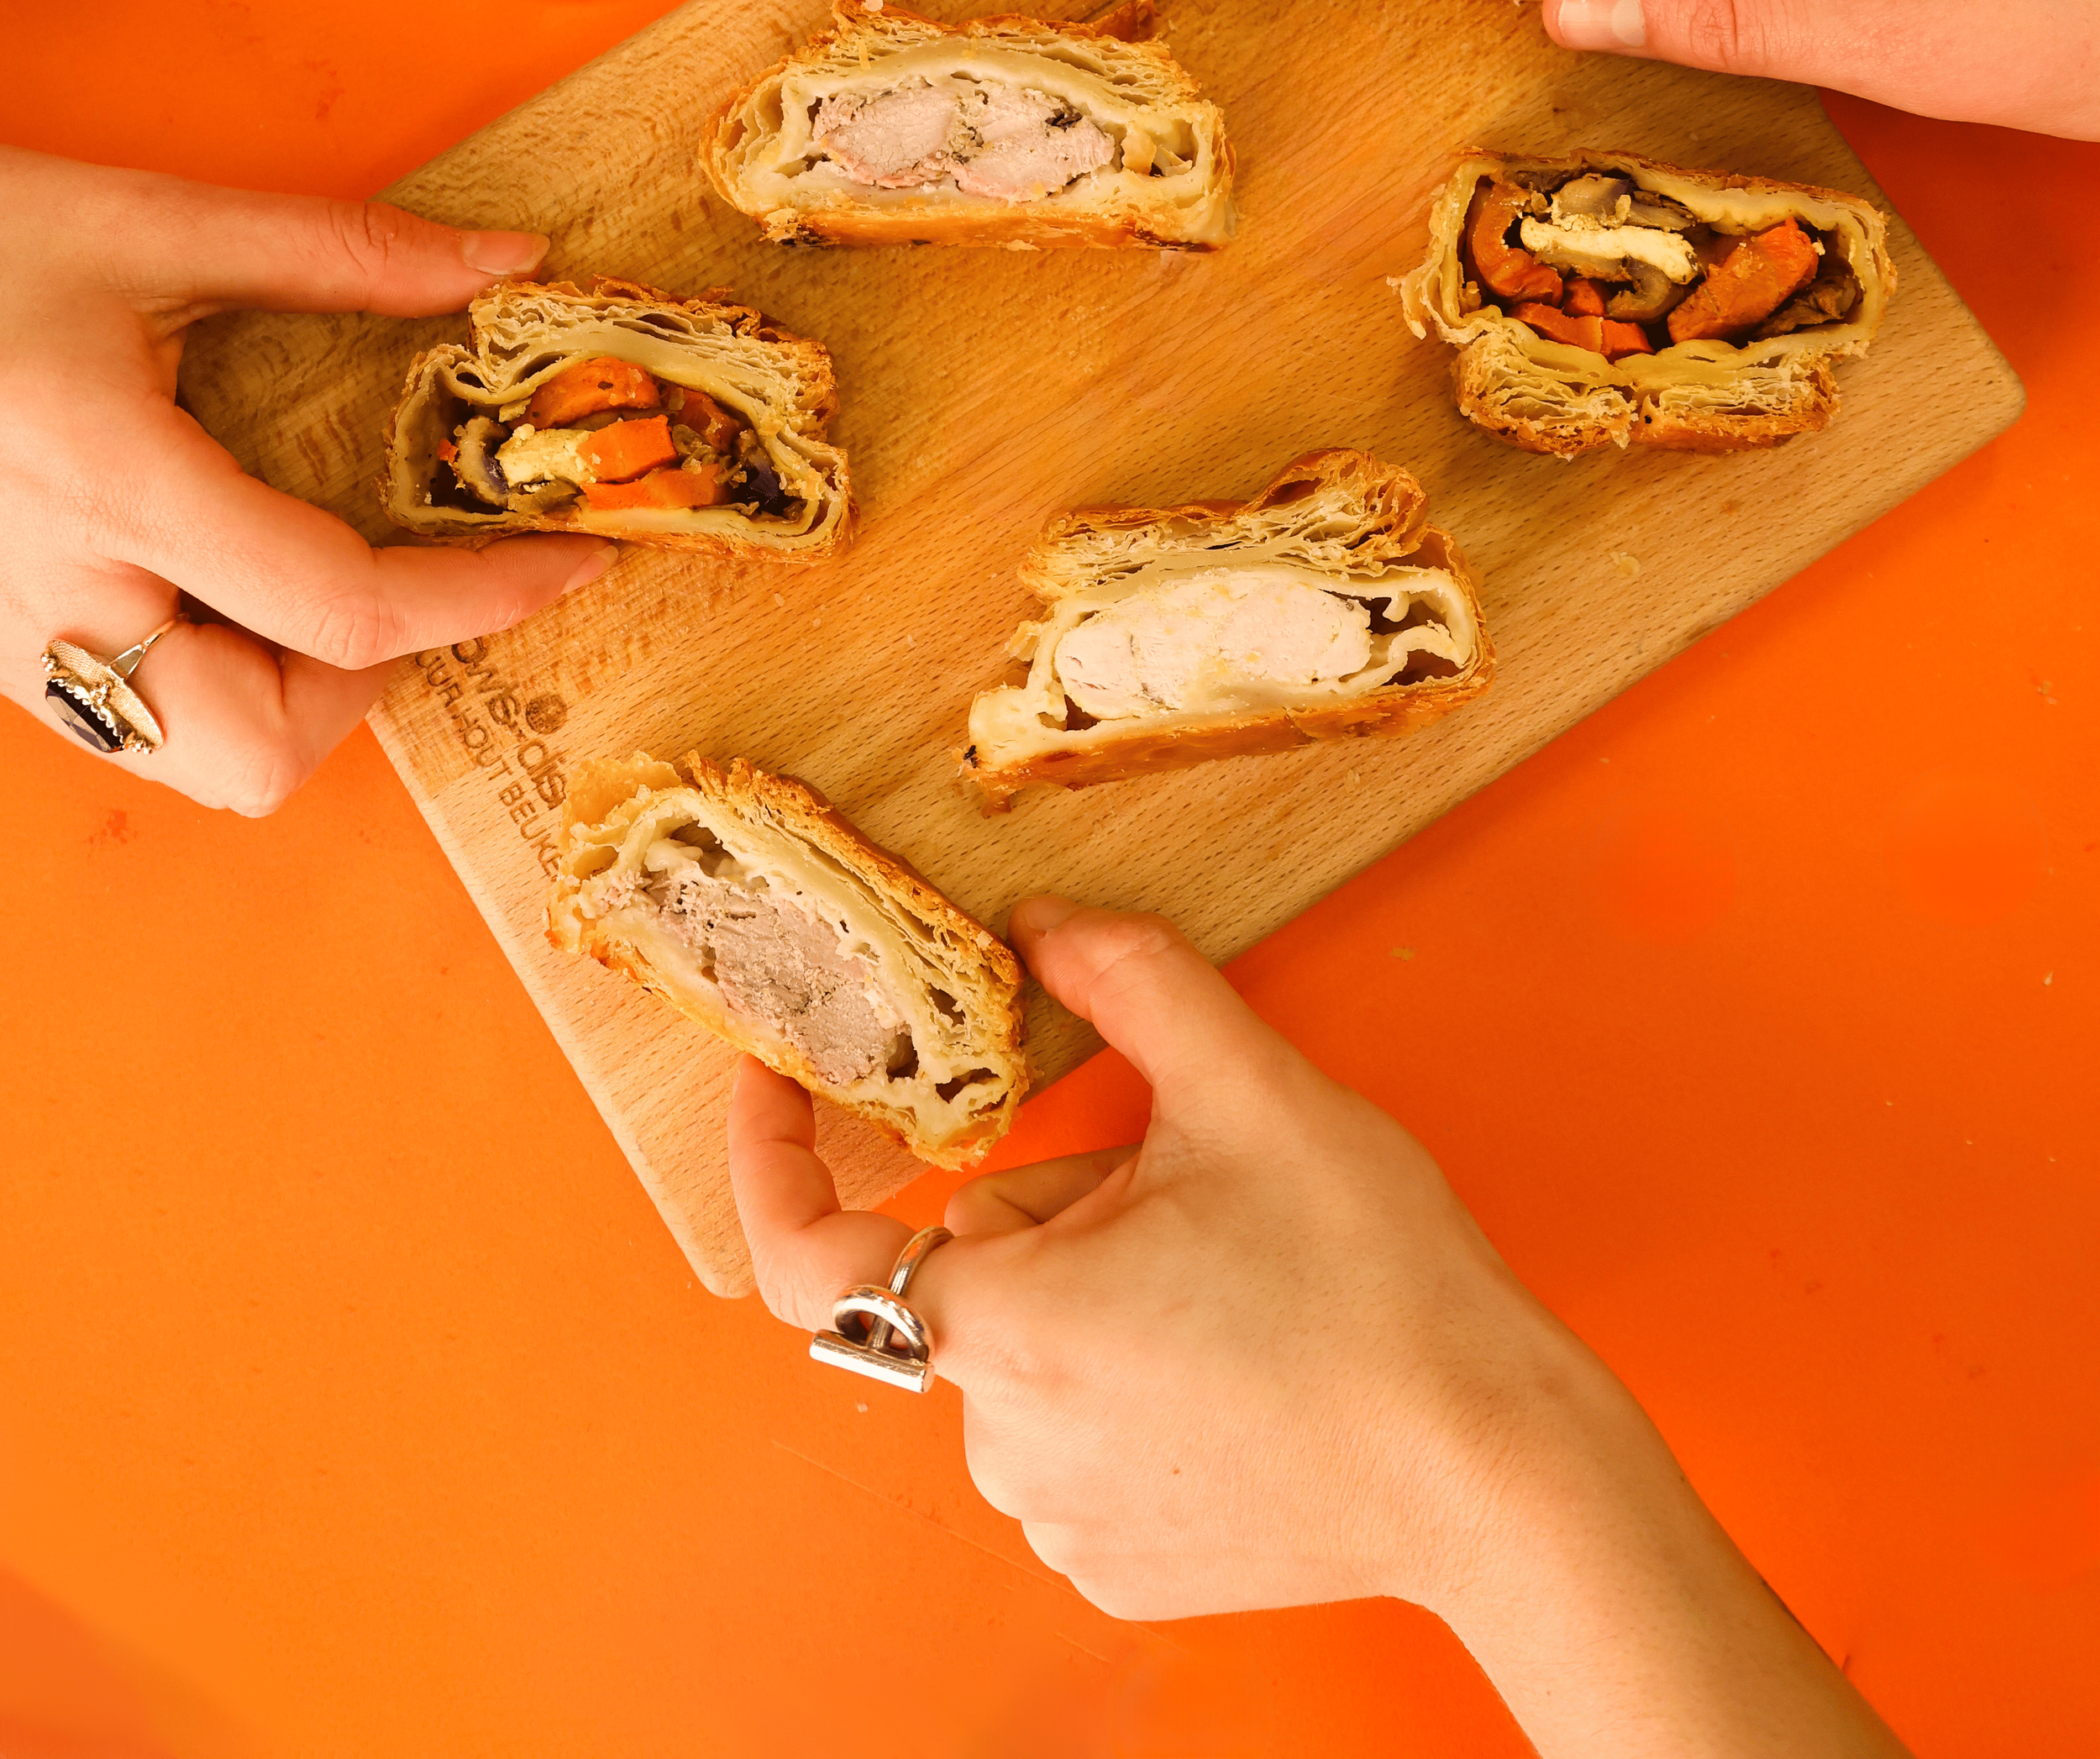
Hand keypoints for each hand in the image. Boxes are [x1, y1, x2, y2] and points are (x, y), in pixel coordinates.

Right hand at [3, 148, 607, 813]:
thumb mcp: (151, 219)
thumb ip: (339, 253)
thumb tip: (506, 263)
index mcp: (113, 485)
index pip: (340, 608)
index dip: (481, 599)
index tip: (567, 561)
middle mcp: (58, 598)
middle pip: (261, 755)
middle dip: (364, 687)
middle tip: (401, 577)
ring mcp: (10, 643)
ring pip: (192, 764)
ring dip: (286, 699)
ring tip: (308, 578)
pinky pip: (129, 723)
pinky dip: (208, 682)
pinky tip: (218, 578)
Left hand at [730, 899, 1907, 1757]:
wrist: (1496, 1471)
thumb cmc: (1380, 1290)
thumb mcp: (1254, 1090)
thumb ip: (1130, 977)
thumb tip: (1041, 921)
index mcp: (1010, 1323)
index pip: (814, 1254)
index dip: (771, 1158)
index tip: (770, 1078)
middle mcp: (1008, 1441)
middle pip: (980, 1264)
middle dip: (1059, 1201)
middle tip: (1188, 1188)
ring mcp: (1062, 1516)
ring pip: (1032, 1345)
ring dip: (1101, 1287)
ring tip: (1238, 1282)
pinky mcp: (1118, 1560)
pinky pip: (1076, 1431)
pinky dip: (1132, 1376)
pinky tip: (1240, 1364)